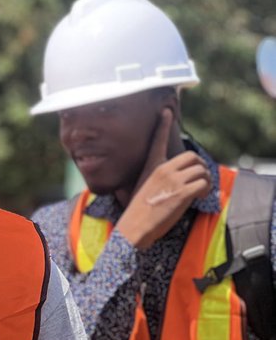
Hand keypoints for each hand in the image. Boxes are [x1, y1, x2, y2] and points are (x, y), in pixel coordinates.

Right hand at [116, 108, 211, 249]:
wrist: (134, 228)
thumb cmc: (137, 212)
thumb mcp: (142, 188)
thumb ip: (155, 179)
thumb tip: (163, 181)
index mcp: (152, 167)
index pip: (157, 140)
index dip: (163, 124)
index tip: (166, 111)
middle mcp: (163, 170)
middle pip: (192, 157)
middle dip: (200, 168)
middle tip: (198, 180)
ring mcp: (173, 181)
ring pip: (201, 170)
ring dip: (206, 181)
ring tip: (200, 191)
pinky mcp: (182, 193)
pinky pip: (204, 184)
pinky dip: (206, 190)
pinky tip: (200, 197)